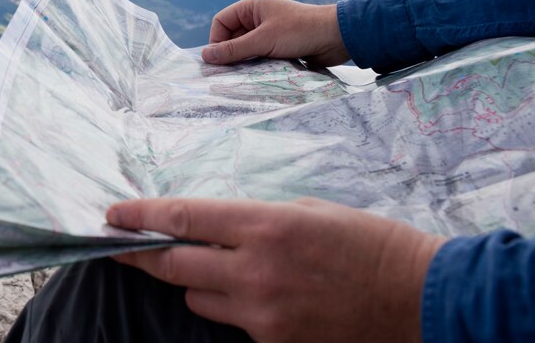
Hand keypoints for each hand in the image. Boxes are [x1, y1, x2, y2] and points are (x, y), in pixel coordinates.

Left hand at [106, 198, 445, 342]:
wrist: (422, 299)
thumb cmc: (369, 244)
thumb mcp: (309, 211)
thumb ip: (255, 220)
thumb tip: (211, 226)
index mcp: (265, 225)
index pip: (182, 218)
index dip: (139, 216)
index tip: (112, 214)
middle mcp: (255, 271)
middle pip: (172, 264)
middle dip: (140, 254)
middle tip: (118, 246)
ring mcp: (262, 314)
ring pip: (198, 297)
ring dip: (197, 282)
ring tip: (225, 270)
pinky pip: (232, 323)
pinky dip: (234, 308)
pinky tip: (262, 297)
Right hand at [204, 0, 350, 66]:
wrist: (337, 37)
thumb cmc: (299, 31)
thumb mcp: (263, 40)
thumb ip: (233, 50)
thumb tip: (205, 56)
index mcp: (253, 7)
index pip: (221, 22)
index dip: (216, 40)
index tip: (218, 60)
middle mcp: (259, 18)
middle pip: (232, 37)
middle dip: (230, 53)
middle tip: (227, 72)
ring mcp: (270, 32)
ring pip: (246, 49)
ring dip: (244, 61)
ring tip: (244, 74)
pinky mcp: (279, 46)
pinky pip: (259, 56)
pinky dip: (256, 65)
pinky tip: (257, 75)